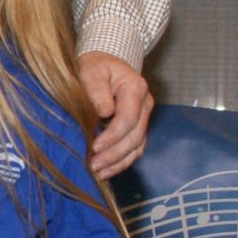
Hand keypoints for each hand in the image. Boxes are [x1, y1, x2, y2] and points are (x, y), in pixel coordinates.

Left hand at [79, 51, 153, 178]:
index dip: (113, 135)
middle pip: (135, 136)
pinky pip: (134, 148)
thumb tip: (104, 112)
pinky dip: (121, 162)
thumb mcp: (92, 71)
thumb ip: (96, 90)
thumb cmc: (96, 66)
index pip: (128, 117)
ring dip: (118, 162)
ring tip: (98, 173)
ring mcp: (143, 117)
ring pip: (137, 146)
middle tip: (93, 166)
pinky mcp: (137, 127)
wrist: (104, 64)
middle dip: (114, 154)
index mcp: (135, 88)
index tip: (95, 147)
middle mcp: (145, 104)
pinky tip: (106, 171)